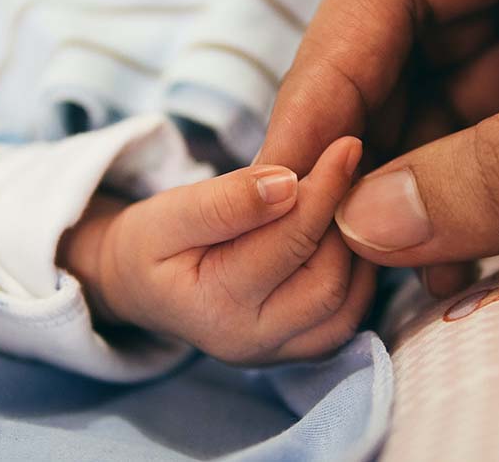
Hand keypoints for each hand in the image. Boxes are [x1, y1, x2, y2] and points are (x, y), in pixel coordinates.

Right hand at [59, 137, 374, 364]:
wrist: (141, 285)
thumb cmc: (152, 243)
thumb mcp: (170, 213)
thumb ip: (225, 201)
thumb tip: (288, 183)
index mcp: (216, 306)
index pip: (289, 243)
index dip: (324, 190)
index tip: (346, 145)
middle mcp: (252, 342)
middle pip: (328, 281)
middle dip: (343, 222)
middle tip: (347, 171)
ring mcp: (278, 353)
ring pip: (348, 304)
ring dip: (356, 248)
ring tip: (345, 199)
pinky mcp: (298, 350)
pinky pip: (348, 317)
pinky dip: (357, 274)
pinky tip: (343, 234)